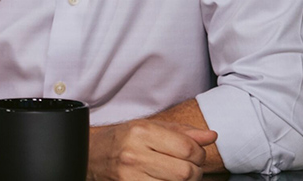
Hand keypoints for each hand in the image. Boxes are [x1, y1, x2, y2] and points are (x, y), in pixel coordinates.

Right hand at [88, 119, 218, 180]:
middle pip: (185, 172)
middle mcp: (135, 154)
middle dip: (195, 172)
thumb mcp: (150, 127)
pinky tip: (166, 180)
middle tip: (190, 168)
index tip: (196, 155)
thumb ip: (183, 132)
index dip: (200, 154)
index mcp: (142, 132)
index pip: (188, 148)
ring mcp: (131, 176)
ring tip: (178, 174)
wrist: (91, 155)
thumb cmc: (123, 139)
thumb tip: (211, 136)